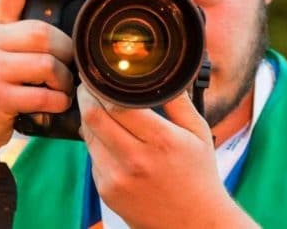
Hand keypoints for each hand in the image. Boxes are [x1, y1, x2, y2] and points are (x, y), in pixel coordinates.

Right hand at [0, 0, 73, 161]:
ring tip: (62, 89)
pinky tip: (55, 105)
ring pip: (47, 64)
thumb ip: (26, 30)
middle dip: (66, 51)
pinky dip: (58, 102)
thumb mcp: (1, 53)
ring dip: (64, 81)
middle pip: (43, 33)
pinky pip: (42, 95)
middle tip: (70, 67)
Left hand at [78, 83, 255, 228]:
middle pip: (94, 118)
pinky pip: (93, 158)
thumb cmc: (199, 176)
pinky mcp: (106, 191)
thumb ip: (179, 101)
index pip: (117, 105)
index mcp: (161, 141)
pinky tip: (111, 141)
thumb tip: (164, 73)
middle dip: (87, 98)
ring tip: (98, 111)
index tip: (99, 77)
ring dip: (89, 120)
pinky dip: (97, 145)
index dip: (101, 87)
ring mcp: (117, 178)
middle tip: (89, 87)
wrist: (192, 223)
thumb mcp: (198, 133)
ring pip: (88, 137)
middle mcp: (136, 160)